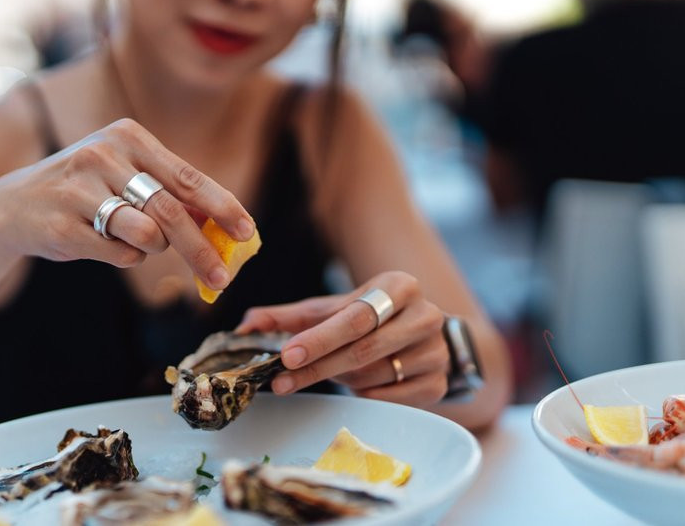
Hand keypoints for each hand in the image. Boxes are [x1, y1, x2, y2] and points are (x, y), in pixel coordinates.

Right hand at [0, 118, 254, 289]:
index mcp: (127, 137)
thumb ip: (170, 193)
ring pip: (146, 236)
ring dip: (151, 248)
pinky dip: (123, 257)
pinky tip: (101, 242)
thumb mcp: (125, 175)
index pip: (188, 177)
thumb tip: (224, 226)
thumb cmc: (85, 191)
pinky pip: (118, 254)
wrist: (13, 206)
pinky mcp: (63, 225)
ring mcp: (80, 190)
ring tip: (133, 239)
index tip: (247, 231)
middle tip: (222, 279)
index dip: (222, 207)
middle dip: (201, 250)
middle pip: (171, 212)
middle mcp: (103, 156)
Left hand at [235, 271, 448, 406]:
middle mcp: (426, 315)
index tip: (285, 355)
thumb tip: (245, 326)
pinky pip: (387, 398)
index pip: (354, 317)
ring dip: (340, 378)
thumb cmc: (369, 318)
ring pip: (372, 375)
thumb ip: (289, 317)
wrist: (422, 335)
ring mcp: (435, 352)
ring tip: (329, 370)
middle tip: (281, 380)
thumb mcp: (332, 310)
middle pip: (363, 349)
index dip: (318, 339)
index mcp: (400, 286)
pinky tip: (355, 382)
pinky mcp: (438, 384)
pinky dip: (363, 393)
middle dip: (317, 366)